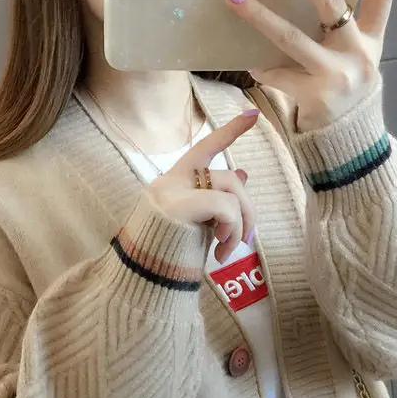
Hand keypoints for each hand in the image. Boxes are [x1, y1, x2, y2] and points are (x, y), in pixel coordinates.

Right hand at [147, 110, 258, 262]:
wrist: (144, 282)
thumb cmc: (170, 260)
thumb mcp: (198, 226)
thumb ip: (217, 201)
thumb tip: (244, 174)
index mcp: (173, 183)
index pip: (204, 148)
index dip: (229, 132)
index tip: (253, 115)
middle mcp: (171, 181)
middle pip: (229, 177)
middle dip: (248, 209)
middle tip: (246, 240)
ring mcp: (173, 191)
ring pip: (230, 190)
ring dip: (240, 224)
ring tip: (227, 249)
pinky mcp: (178, 206)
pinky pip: (223, 207)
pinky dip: (231, 230)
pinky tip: (220, 251)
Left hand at [225, 0, 392, 132]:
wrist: (348, 145)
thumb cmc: (346, 96)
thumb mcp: (359, 61)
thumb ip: (349, 31)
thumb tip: (321, 2)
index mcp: (371, 41)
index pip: (378, 0)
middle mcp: (357, 54)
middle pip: (331, 4)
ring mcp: (335, 75)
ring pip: (291, 38)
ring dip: (259, 17)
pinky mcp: (314, 95)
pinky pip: (279, 75)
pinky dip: (263, 68)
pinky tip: (253, 63)